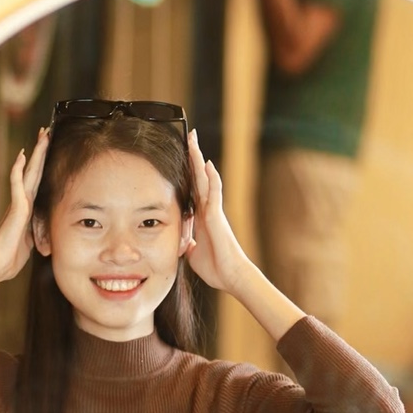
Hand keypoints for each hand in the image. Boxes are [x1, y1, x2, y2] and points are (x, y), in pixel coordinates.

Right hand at [0, 127, 50, 281]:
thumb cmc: (11, 256)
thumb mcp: (31, 240)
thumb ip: (36, 230)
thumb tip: (44, 233)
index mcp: (28, 208)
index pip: (38, 181)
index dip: (43, 164)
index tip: (47, 148)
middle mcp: (23, 201)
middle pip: (35, 171)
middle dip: (41, 151)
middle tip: (46, 131)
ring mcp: (19, 203)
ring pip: (28, 172)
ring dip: (35, 154)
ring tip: (41, 136)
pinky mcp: (16, 208)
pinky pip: (16, 185)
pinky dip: (18, 170)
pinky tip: (21, 157)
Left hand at [185, 129, 250, 292]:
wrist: (231, 276)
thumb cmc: (215, 267)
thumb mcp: (193, 253)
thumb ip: (187, 244)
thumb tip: (182, 243)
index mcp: (200, 217)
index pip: (191, 188)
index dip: (187, 172)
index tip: (182, 155)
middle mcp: (207, 210)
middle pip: (198, 177)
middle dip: (192, 157)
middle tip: (188, 136)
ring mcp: (213, 211)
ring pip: (205, 179)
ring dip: (199, 160)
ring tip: (193, 140)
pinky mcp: (217, 217)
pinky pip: (214, 194)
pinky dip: (211, 178)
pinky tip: (207, 165)